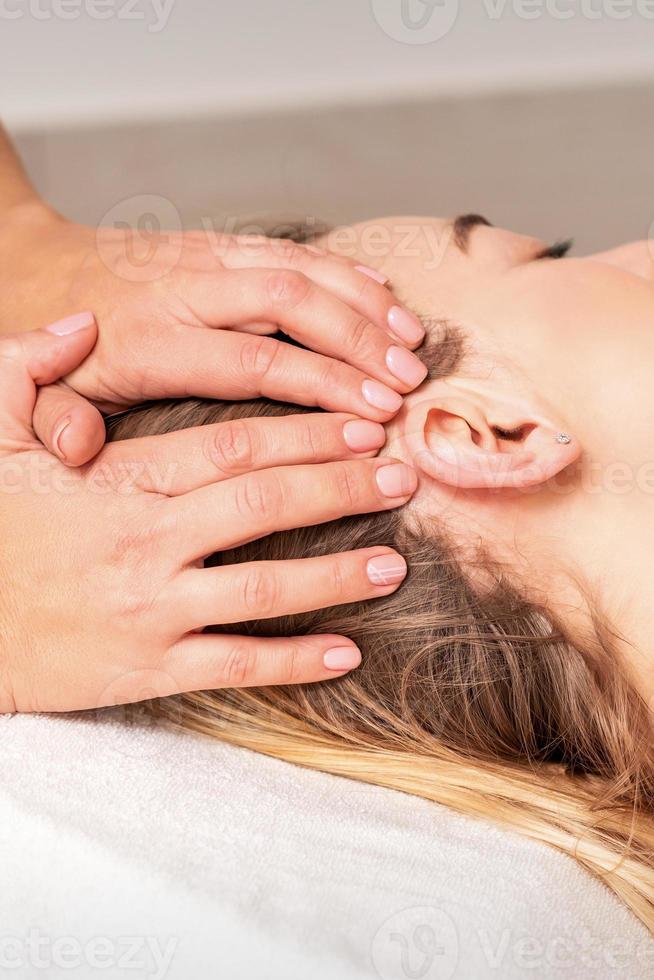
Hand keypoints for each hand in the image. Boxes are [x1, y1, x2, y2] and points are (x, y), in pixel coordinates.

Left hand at [0, 201, 426, 464]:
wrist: (37, 266)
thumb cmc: (62, 352)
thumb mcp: (46, 396)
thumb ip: (58, 423)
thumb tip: (79, 447)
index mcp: (151, 339)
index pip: (254, 361)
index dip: (322, 384)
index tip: (374, 415)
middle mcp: (185, 290)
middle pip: (289, 304)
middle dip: (359, 342)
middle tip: (409, 382)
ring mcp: (204, 259)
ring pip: (298, 267)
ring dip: (363, 303)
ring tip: (413, 341)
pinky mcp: (217, 244)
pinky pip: (290, 247)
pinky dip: (341, 270)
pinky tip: (382, 293)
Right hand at [0, 317, 415, 711]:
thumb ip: (29, 370)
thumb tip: (80, 322)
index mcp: (121, 481)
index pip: (232, 446)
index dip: (306, 433)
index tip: (360, 424)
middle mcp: (147, 542)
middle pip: (264, 505)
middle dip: (339, 487)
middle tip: (401, 477)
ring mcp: (152, 610)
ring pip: (263, 590)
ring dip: (336, 575)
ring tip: (395, 563)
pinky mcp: (149, 668)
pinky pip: (235, 666)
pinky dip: (295, 662)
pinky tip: (348, 654)